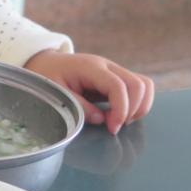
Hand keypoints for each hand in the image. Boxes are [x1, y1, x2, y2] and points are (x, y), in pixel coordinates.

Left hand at [24, 50, 153, 134]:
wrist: (46, 62)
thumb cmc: (48, 76)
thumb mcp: (56, 91)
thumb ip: (78, 105)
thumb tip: (101, 119)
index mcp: (90, 67)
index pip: (118, 85)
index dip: (121, 109)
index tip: (113, 128)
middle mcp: (107, 66)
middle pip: (138, 84)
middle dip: (133, 109)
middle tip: (115, 126)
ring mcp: (114, 70)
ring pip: (144, 84)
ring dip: (139, 107)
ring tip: (120, 121)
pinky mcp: (117, 78)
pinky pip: (139, 88)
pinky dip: (138, 103)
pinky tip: (121, 115)